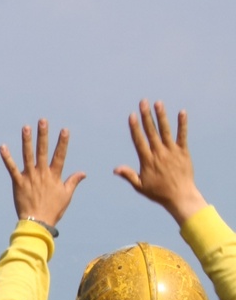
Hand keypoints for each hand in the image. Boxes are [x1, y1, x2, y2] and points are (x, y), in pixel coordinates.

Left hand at [0, 120, 85, 228]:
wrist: (38, 223)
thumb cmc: (53, 210)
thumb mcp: (66, 195)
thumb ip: (73, 182)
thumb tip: (83, 173)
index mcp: (54, 176)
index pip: (60, 156)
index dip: (62, 143)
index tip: (64, 130)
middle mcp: (42, 174)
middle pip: (43, 151)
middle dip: (43, 135)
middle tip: (43, 121)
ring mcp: (29, 178)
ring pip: (27, 156)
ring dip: (26, 141)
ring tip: (26, 127)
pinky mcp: (18, 183)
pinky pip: (11, 168)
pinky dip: (7, 158)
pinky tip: (3, 147)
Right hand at [113, 100, 206, 224]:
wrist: (180, 197)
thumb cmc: (158, 193)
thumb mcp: (140, 186)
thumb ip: (129, 175)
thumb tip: (115, 169)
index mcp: (147, 161)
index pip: (139, 141)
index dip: (135, 127)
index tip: (132, 115)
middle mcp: (159, 153)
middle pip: (151, 132)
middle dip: (146, 116)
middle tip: (143, 102)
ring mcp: (172, 152)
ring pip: (165, 131)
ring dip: (161, 116)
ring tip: (158, 103)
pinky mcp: (183, 152)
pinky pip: (183, 136)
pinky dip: (182, 124)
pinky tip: (181, 112)